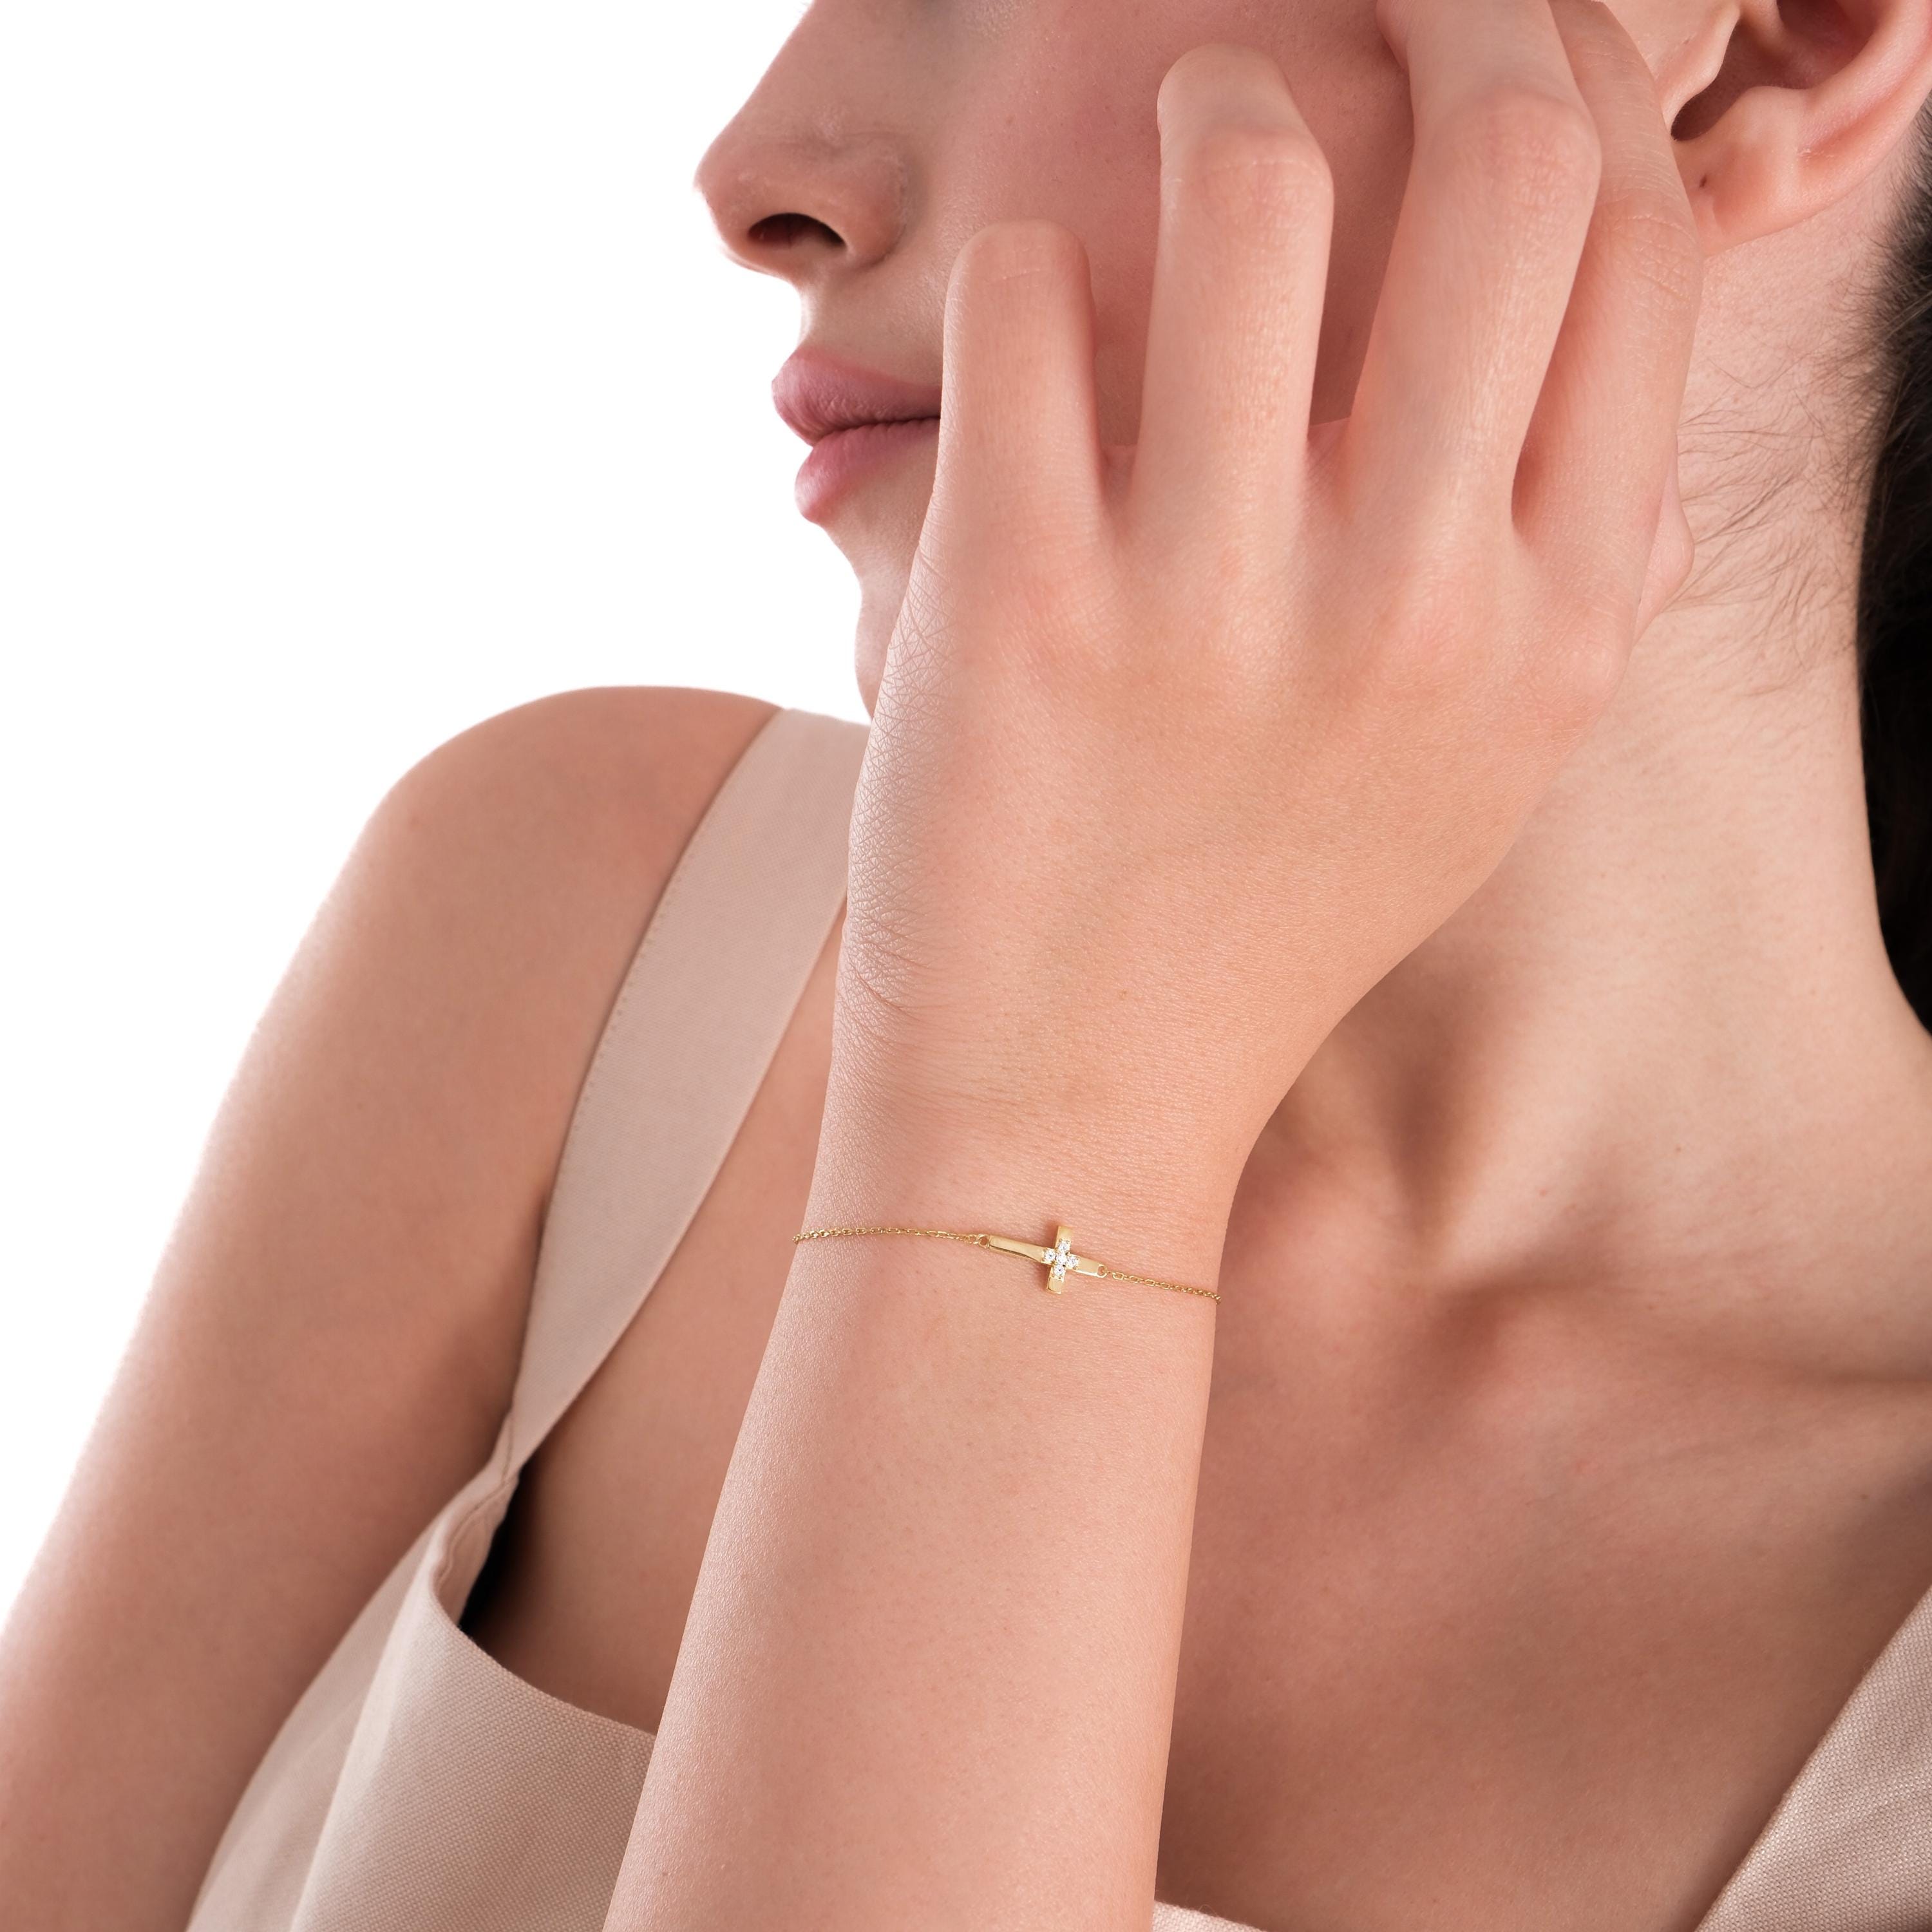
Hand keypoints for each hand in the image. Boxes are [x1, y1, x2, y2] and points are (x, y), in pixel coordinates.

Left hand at [831, 0, 1699, 1198]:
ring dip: (1214, 108)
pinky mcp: (1024, 609)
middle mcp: (1421, 605)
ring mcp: (1220, 607)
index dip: (1575, 81)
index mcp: (1559, 626)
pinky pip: (1036, 302)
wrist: (1073, 1105)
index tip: (1485, 49)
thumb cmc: (1260, 914)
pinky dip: (1030, 272)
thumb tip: (1601, 330)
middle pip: (1510, 155)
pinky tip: (1034, 336)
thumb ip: (1555, 563)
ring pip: (1259, 175)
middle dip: (1433, 12)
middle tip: (1338, 19)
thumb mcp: (1472, 769)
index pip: (1642, 242)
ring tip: (1174, 150)